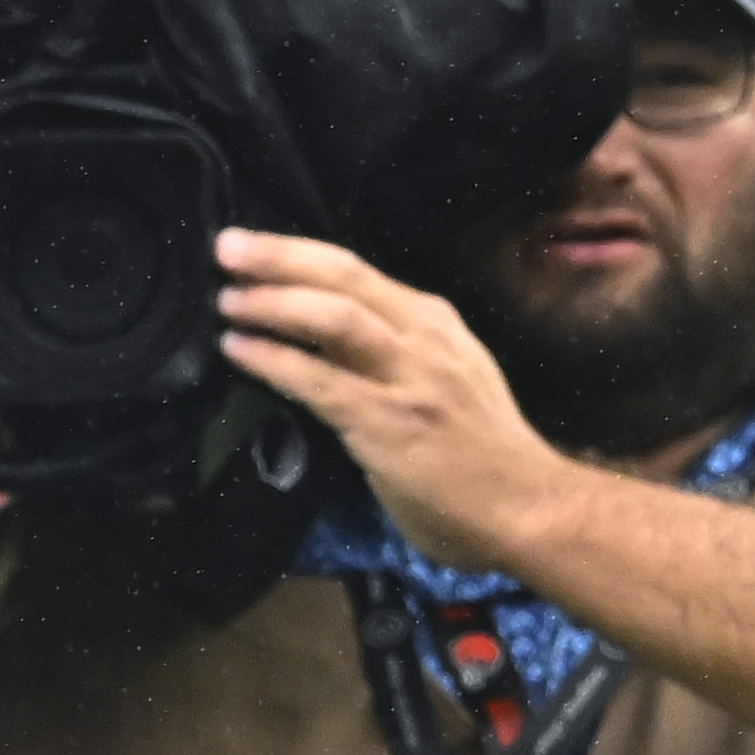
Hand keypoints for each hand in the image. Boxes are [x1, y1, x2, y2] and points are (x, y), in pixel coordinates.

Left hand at [214, 228, 565, 571]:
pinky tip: (238, 350)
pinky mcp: (388, 421)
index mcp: (435, 323)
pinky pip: (320, 380)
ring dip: (273, 302)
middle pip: (343, 277)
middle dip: (280, 257)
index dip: (300, 255)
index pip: (359, 273)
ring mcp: (409, 378)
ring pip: (334, 316)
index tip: (253, 246)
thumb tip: (325, 342)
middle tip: (226, 246)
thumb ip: (397, 356)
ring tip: (227, 299)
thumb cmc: (481, 456)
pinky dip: (273, 359)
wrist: (528, 508)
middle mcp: (424, 338)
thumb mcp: (447, 380)